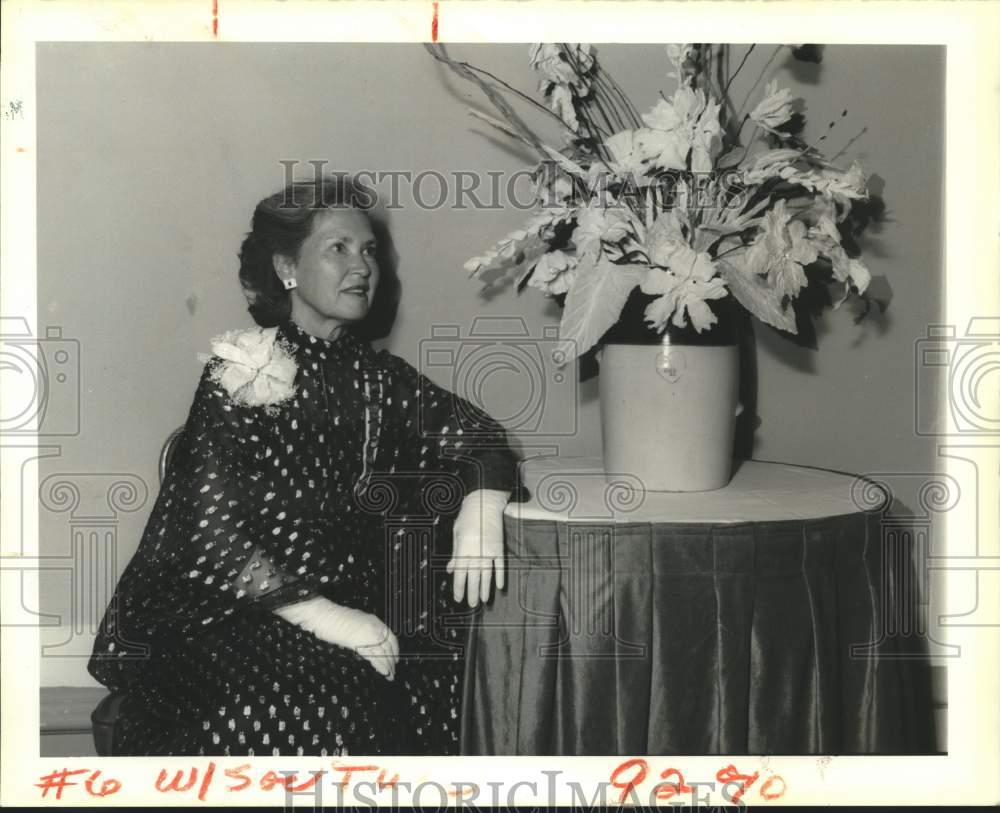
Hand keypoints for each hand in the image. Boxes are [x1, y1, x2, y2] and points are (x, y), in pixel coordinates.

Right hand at [274, 596, 398, 679]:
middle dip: (392, 659)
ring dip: (388, 665)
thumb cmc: (334, 619)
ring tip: (390, 675)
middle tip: (393, 670)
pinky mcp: (360, 643)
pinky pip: (375, 657)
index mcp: (374, 621)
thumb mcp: (355, 623)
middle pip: (389, 646)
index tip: (395, 658)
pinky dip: (381, 666)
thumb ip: (363, 633)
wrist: (324, 615)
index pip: (390, 636)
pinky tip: (384, 672)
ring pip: (384, 653)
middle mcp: (374, 627)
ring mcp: (368, 634)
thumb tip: (368, 645)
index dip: (394, 648)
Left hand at [447, 488, 509, 607]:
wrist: (484, 504)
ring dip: (485, 588)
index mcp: (463, 549)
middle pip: (473, 577)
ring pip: (487, 575)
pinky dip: (500, 576)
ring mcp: (489, 551)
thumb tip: (451, 569)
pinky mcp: (499, 548)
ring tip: (483, 600)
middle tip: (471, 605)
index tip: (458, 598)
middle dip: (471, 592)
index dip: (459, 588)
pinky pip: (500, 566)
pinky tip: (500, 586)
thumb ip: (455, 553)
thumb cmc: (468, 517)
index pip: (460, 574)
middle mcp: (476, 553)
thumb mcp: (456, 533)